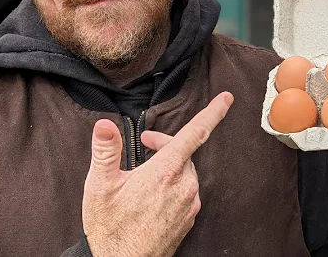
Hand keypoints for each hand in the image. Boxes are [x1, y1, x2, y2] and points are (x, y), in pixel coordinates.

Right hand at [82, 92, 233, 256]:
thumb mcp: (100, 186)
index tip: (227, 99)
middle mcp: (184, 187)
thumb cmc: (110, 228)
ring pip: (185, 172)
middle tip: (144, 145)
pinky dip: (173, 184)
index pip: (195, 134)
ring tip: (145, 172)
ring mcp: (189, 204)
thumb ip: (106, 151)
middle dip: (166, 144)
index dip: (212, 113)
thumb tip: (105, 125)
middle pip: (184, 152)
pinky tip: (153, 193)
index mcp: (166, 172)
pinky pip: (186, 192)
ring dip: (169, 165)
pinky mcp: (189, 218)